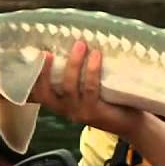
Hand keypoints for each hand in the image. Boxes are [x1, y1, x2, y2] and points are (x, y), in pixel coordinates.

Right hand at [29, 40, 144, 137]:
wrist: (131, 123)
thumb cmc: (108, 100)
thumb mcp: (88, 89)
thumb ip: (78, 75)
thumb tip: (75, 42)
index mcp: (61, 104)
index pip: (39, 94)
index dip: (34, 77)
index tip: (37, 55)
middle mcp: (67, 110)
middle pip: (48, 93)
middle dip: (46, 70)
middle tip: (48, 51)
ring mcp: (80, 113)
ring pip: (70, 87)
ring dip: (74, 64)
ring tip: (81, 45)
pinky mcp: (95, 113)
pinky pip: (91, 89)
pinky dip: (92, 70)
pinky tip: (96, 55)